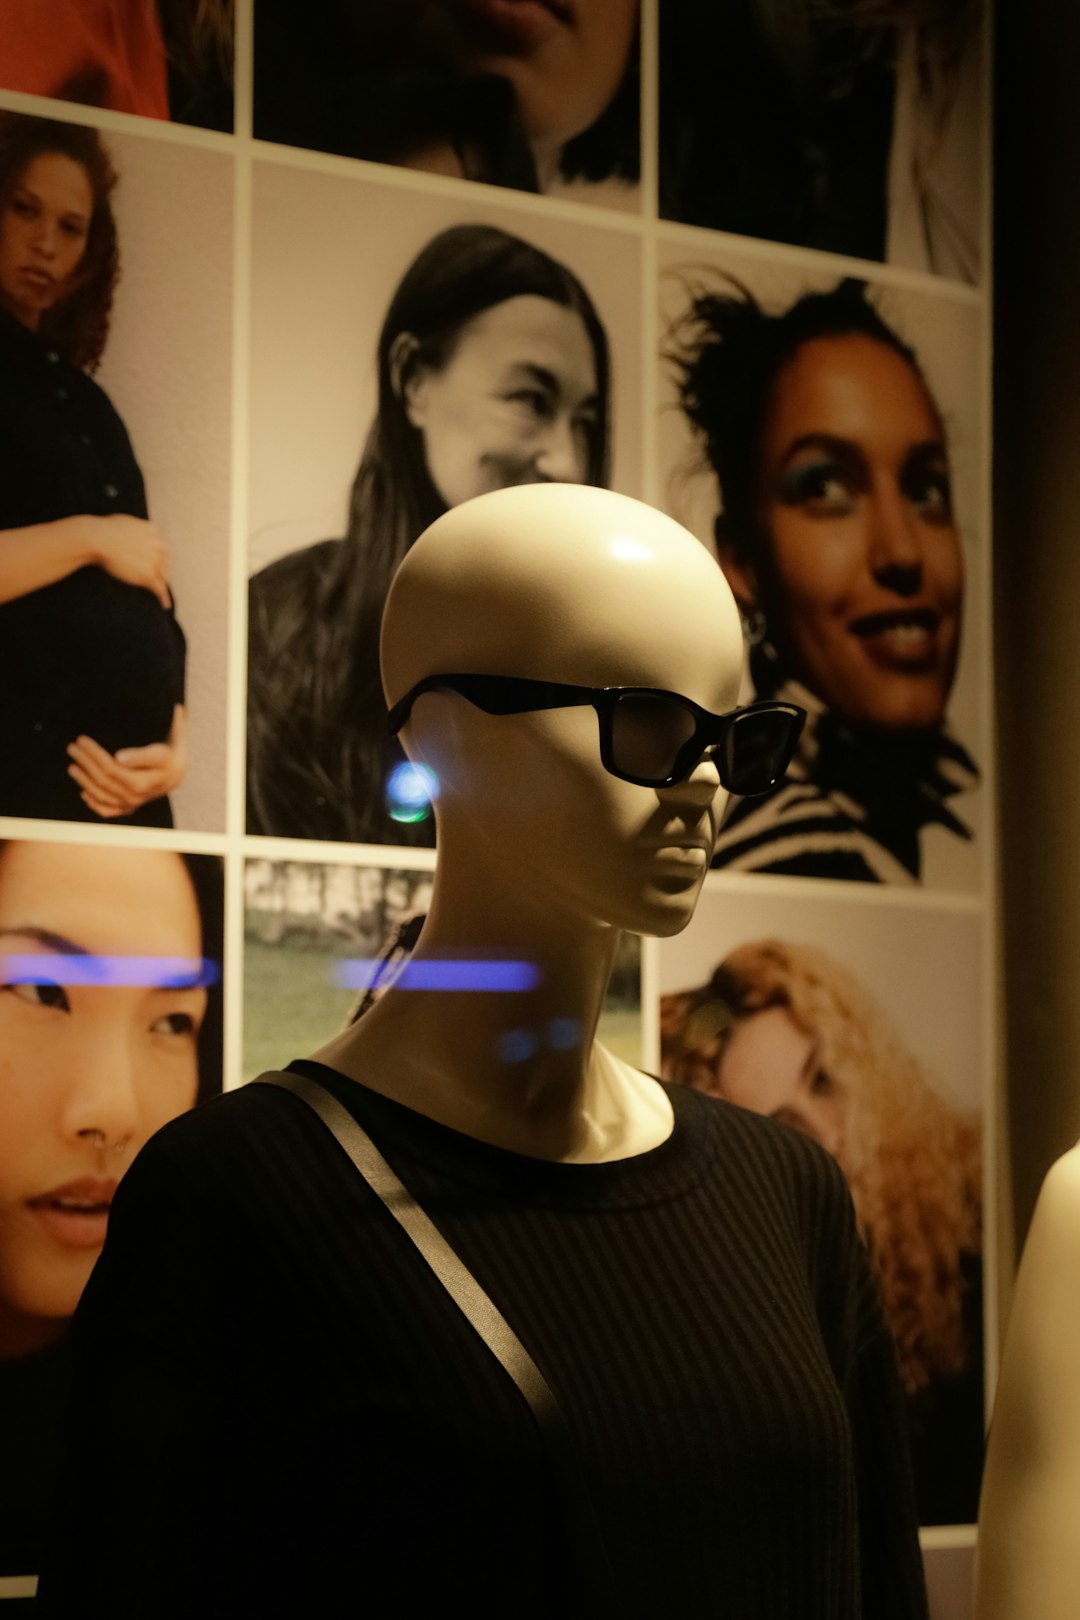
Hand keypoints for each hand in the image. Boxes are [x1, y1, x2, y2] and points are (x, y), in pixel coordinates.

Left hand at [67, 706, 188, 817]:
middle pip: (102, 780)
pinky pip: (107, 810)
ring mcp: (130, 805)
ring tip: (72, 766)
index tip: (82, 740)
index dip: (94, 754)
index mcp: (140, 784)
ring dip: (83, 780)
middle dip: (85, 763)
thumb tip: (119, 757)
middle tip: (72, 747)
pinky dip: (94, 803)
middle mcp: (133, 798)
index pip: (110, 768)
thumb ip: (141, 756)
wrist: (175, 773)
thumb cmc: (166, 758)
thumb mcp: (159, 753)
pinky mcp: (127, 808)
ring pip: (100, 795)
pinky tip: (84, 793)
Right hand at [92, 515, 170, 608]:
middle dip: (160, 571)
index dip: (156, 556)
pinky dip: (163, 598)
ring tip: (162, 595)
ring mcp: (156, 561)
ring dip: (160, 585)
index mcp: (153, 530)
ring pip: (162, 576)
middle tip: (157, 580)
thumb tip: (128, 530)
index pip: (159, 546)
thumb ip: (133, 529)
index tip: (153, 563)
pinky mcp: (149, 575)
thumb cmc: (104, 530)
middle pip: (163, 562)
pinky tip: (165, 605)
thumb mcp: (124, 522)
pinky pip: (160, 589)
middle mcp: (159, 544)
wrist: (99, 538)